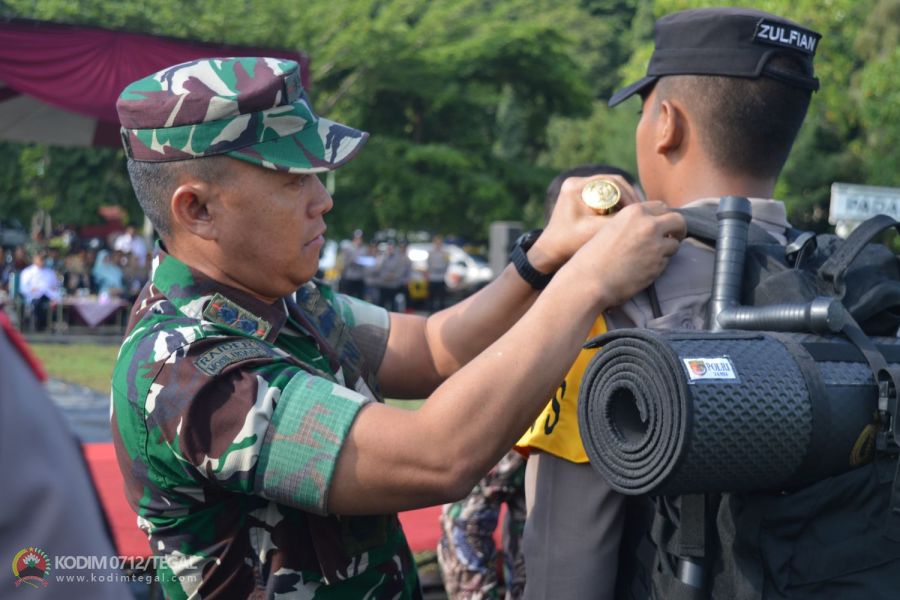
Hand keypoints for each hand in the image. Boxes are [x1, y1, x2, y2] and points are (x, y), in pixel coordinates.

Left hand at [529, 175, 644, 272]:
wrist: (550, 252)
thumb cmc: (568, 244)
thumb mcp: (593, 233)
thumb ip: (615, 222)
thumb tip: (642, 214)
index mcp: (575, 187)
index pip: (611, 183)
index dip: (628, 195)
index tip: (640, 211)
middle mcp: (575, 182)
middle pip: (613, 182)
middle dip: (630, 196)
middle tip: (644, 211)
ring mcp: (578, 187)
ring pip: (611, 187)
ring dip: (625, 199)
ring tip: (638, 214)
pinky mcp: (581, 195)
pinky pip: (605, 193)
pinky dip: (617, 203)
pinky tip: (628, 216)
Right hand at [563, 201, 685, 308]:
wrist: (589, 281)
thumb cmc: (593, 257)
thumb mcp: (610, 229)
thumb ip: (632, 223)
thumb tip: (652, 224)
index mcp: (634, 212)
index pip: (661, 207)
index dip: (662, 217)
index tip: (660, 226)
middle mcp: (648, 224)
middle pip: (678, 220)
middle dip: (677, 229)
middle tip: (672, 238)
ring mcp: (656, 245)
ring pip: (675, 243)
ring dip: (667, 249)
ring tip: (649, 258)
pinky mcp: (658, 264)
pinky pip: (666, 261)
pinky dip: (659, 264)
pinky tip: (642, 269)